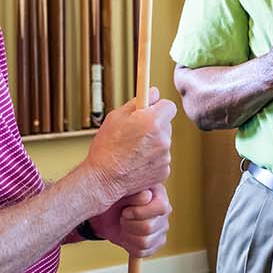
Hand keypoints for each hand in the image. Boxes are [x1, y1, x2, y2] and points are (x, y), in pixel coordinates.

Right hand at [83, 88, 175, 211]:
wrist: (103, 179)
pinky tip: (136, 162)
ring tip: (132, 150)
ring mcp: (165, 157)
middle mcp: (163, 139)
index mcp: (152, 121)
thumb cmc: (106, 148)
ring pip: (163, 143)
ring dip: (152, 143)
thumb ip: (138, 102)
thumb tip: (153, 93)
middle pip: (166, 125)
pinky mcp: (164, 171)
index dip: (159, 107)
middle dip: (154, 126)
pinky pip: (161, 159)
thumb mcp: (116, 117)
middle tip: (136, 132)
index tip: (151, 109)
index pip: (169, 106)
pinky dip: (152, 160)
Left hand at [86, 184, 171, 257]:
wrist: (109, 214)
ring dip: (128, 235)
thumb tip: (146, 197)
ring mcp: (161, 230)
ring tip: (125, 226)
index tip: (125, 211)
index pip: (160, 208)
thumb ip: (137, 193)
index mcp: (160, 197)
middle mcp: (164, 214)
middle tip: (123, 218)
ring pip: (144, 242)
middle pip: (148, 228)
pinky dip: (129, 246)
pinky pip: (141, 252)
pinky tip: (127, 236)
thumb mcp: (124, 191)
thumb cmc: (118, 200)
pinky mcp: (156, 244)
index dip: (139, 212)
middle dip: (128, 224)